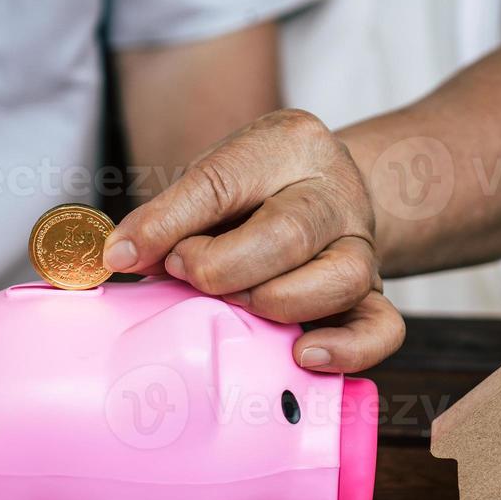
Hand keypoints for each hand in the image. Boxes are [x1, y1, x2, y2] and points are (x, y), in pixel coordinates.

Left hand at [102, 109, 403, 372]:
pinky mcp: (375, 293)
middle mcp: (334, 192)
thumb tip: (119, 257)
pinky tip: (303, 356)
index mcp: (288, 144)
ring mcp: (362, 244)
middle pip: (288, 233)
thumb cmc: (257, 188)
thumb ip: (170, 215)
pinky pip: (381, 327)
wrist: (326, 189)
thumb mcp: (213, 177)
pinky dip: (346, 348)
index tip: (125, 255)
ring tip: (236, 306)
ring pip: (340, 279)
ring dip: (274, 303)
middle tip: (184, 274)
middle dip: (222, 267)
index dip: (169, 224)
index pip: (223, 180)